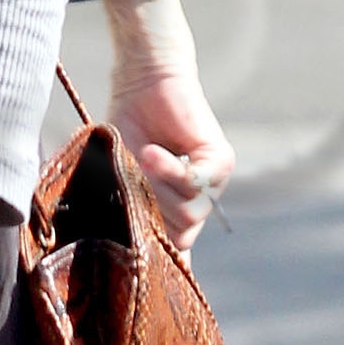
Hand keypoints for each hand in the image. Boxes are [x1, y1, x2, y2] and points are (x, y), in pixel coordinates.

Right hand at [102, 0, 232, 253]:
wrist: (141, 82)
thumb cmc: (127, 128)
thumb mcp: (123, 177)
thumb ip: (132, 209)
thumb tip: (134, 248)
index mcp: (176, 209)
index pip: (175, 249)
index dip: (158, 256)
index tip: (138, 263)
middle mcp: (199, 200)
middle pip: (180, 235)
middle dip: (150, 213)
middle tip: (132, 180)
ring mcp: (213, 184)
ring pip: (188, 215)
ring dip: (158, 189)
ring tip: (142, 157)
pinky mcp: (220, 161)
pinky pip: (195, 184)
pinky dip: (170, 170)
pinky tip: (153, 152)